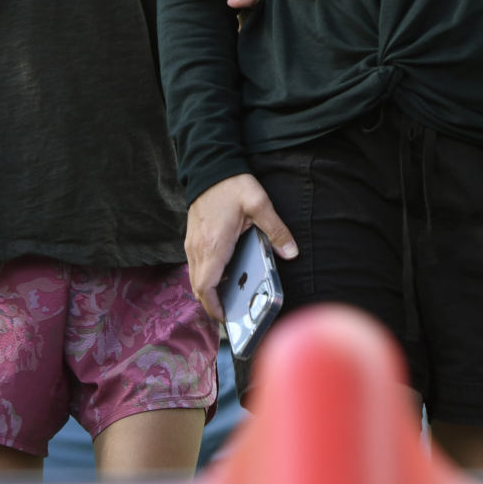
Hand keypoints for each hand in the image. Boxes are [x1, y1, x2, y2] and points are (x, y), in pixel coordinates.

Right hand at [185, 173, 297, 320]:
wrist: (209, 165)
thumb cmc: (231, 185)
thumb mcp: (259, 204)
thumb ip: (276, 230)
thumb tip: (291, 252)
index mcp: (213, 245)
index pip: (205, 288)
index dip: (214, 307)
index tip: (228, 318)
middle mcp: (198, 248)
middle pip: (198, 287)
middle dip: (212, 304)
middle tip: (233, 314)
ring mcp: (192, 243)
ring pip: (195, 277)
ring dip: (209, 291)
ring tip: (230, 298)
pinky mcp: (192, 238)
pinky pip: (196, 266)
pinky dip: (206, 277)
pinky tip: (225, 274)